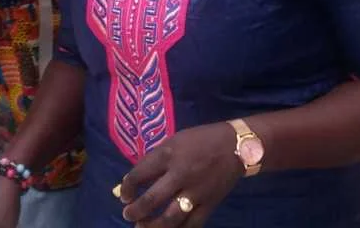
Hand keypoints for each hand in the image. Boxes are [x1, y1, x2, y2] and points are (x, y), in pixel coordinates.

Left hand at [118, 122, 242, 226]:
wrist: (235, 146)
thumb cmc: (200, 140)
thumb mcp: (173, 141)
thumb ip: (154, 161)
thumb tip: (133, 180)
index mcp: (168, 154)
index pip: (139, 174)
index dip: (127, 187)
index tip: (123, 195)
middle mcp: (180, 174)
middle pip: (152, 199)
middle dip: (135, 211)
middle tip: (127, 214)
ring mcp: (196, 192)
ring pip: (170, 218)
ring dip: (153, 226)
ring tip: (141, 227)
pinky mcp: (210, 204)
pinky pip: (192, 224)